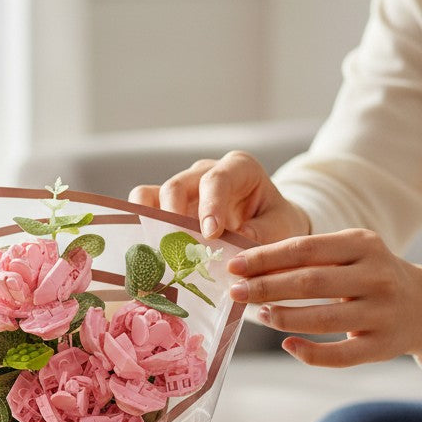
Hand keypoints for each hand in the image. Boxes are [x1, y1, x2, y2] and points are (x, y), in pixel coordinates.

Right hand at [129, 150, 310, 242]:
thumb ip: (261, 235)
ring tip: (156, 249)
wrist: (269, 226)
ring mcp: (181, 189)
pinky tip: (147, 251)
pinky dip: (140, 227)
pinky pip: (142, 209)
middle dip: (173, 216)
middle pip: (177, 185)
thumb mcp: (280, 228)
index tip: (211, 233)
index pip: (217, 180)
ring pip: (150, 194)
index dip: (210, 206)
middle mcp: (204, 173)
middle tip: (177, 246)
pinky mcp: (165, 207)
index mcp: (239, 169)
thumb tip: (233, 245)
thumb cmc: (275, 222)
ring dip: (150, 223)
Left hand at [228, 229, 421, 365]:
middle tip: (235, 293)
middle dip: (265, 288)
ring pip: (322, 319)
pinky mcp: (382, 346)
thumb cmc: (366, 275)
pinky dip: (309, 352)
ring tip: (259, 314)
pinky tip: (288, 344)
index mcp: (362, 245)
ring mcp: (382, 312)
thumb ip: (306, 259)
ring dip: (282, 318)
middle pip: (310, 283)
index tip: (234, 266)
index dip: (265, 258)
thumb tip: (247, 268)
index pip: (305, 248)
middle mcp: (376, 276)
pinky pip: (339, 356)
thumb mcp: (346, 255)